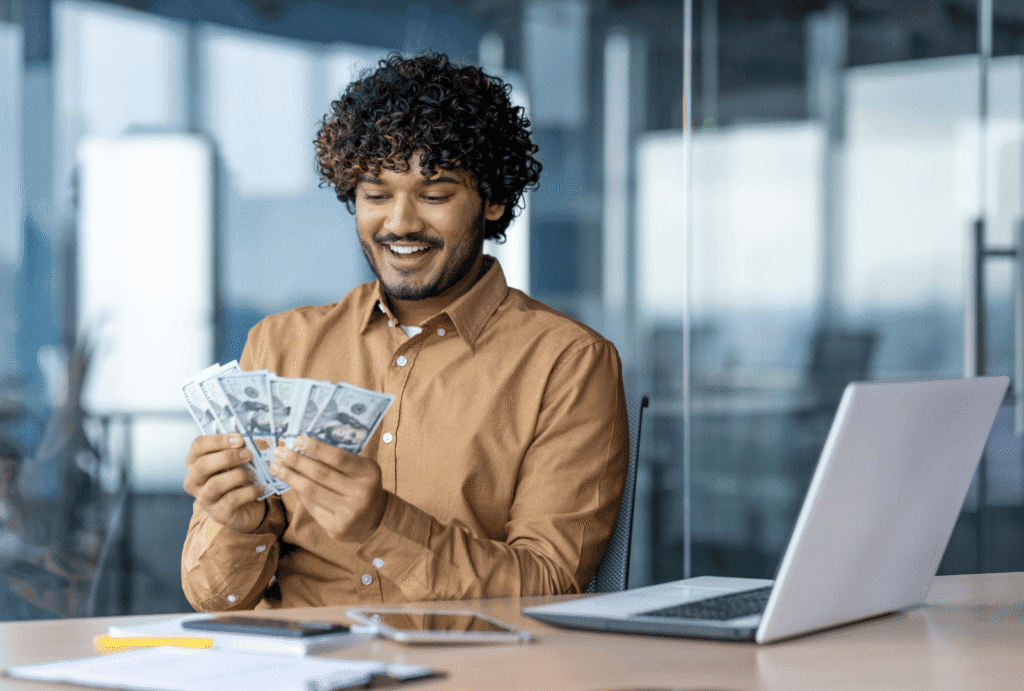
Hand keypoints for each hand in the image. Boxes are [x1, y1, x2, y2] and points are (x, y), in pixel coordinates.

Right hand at [184, 434, 265, 532]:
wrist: (244, 509)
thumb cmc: (237, 478)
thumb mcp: (234, 462)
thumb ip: (237, 449)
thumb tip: (250, 437)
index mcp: (195, 462)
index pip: (198, 446)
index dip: (218, 440)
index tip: (240, 439)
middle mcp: (194, 481)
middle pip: (203, 465)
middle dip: (228, 457)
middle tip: (248, 454)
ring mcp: (204, 499)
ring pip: (216, 484)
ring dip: (238, 475)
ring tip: (253, 473)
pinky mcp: (218, 513)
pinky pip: (232, 499)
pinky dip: (249, 491)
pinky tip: (260, 487)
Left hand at [269, 436, 386, 542]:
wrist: (376, 520)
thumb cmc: (362, 486)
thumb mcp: (361, 469)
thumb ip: (339, 460)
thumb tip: (304, 447)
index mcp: (369, 474)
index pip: (339, 458)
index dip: (317, 448)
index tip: (297, 439)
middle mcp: (361, 494)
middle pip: (321, 474)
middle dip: (296, 461)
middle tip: (279, 452)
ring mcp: (349, 513)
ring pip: (312, 492)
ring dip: (290, 477)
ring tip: (276, 466)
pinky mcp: (337, 528)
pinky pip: (312, 507)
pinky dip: (299, 493)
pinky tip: (290, 483)